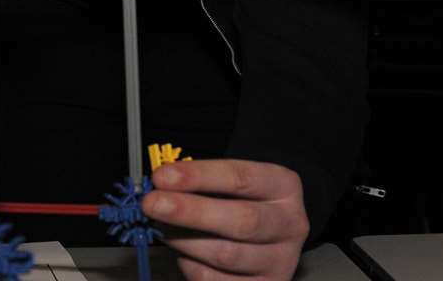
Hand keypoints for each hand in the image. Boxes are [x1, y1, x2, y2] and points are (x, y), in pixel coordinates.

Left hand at [143, 159, 309, 280]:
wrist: (270, 234)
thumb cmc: (242, 201)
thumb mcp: (231, 183)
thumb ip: (200, 184)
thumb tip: (161, 189)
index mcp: (283, 187)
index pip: (240, 178)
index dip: (199, 177)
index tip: (163, 177)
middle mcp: (289, 224)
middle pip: (241, 221)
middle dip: (191, 212)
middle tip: (152, 204)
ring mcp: (280, 261)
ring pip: (227, 255)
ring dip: (185, 241)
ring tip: (163, 229)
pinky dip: (191, 266)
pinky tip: (184, 253)